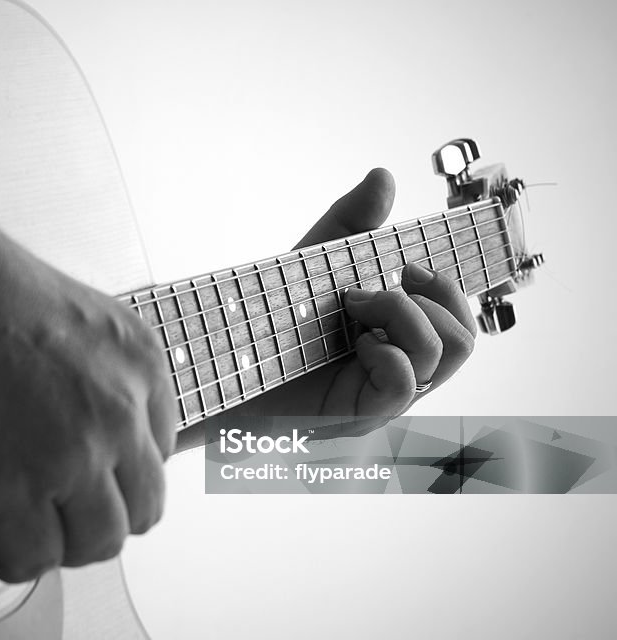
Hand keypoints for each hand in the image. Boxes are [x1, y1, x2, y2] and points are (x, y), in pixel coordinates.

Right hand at [0, 205, 174, 582]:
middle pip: (143, 507)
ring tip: (25, 531)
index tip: (88, 478)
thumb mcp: (78, 318)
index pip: (158, 453)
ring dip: (63, 545)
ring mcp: (76, 456)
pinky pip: (37, 556)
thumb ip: (98, 374)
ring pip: (100, 541)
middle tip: (61, 515)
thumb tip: (80, 422)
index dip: (118, 473)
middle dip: (102, 518)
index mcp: (142, 368)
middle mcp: (121, 415)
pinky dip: (16, 558)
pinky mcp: (21, 489)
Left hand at [255, 168, 476, 429]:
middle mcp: (399, 367)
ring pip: (446, 353)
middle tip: (374, 288)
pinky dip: (387, 353)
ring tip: (355, 308)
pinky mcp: (360, 414)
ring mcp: (383, 395)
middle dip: (434, 295)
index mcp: (397, 336)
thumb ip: (351, 221)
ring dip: (405, 315)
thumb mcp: (315, 261)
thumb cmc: (268, 319)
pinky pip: (406, 383)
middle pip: (466, 337)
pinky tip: (355, 345)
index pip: (458, 319)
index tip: (408, 266)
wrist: (223, 358)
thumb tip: (383, 176)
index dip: (451, 289)